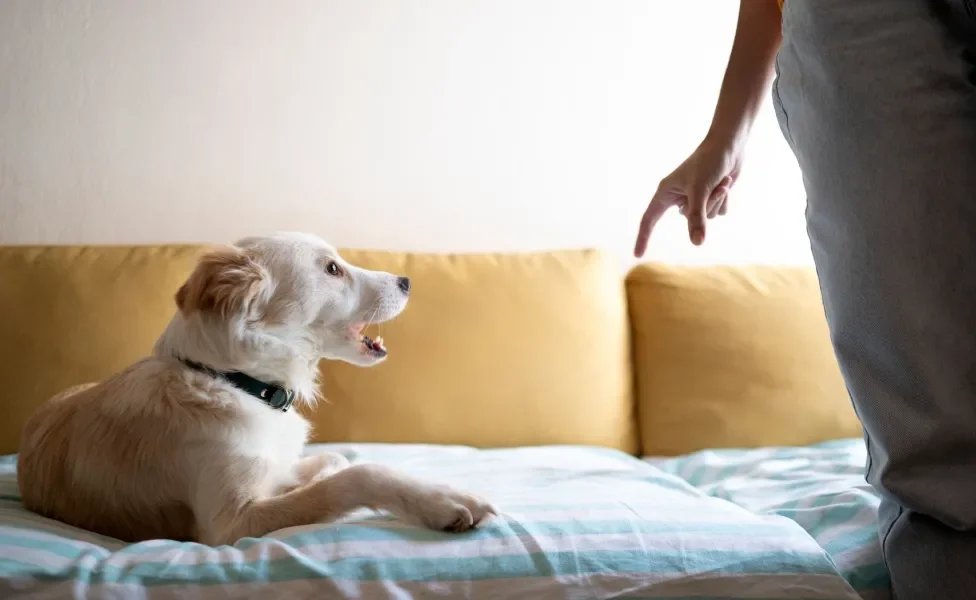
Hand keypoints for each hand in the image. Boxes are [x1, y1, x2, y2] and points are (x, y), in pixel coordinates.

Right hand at [634, 140, 742, 256]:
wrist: (729, 144)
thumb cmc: (708, 162)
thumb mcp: (699, 191)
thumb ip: (697, 218)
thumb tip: (697, 243)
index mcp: (666, 192)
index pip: (649, 219)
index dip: (643, 237)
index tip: (638, 254)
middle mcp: (679, 197)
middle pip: (690, 220)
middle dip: (706, 206)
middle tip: (713, 185)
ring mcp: (695, 198)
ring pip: (707, 218)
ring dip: (717, 201)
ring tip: (721, 181)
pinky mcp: (710, 198)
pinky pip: (718, 212)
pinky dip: (724, 200)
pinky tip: (725, 183)